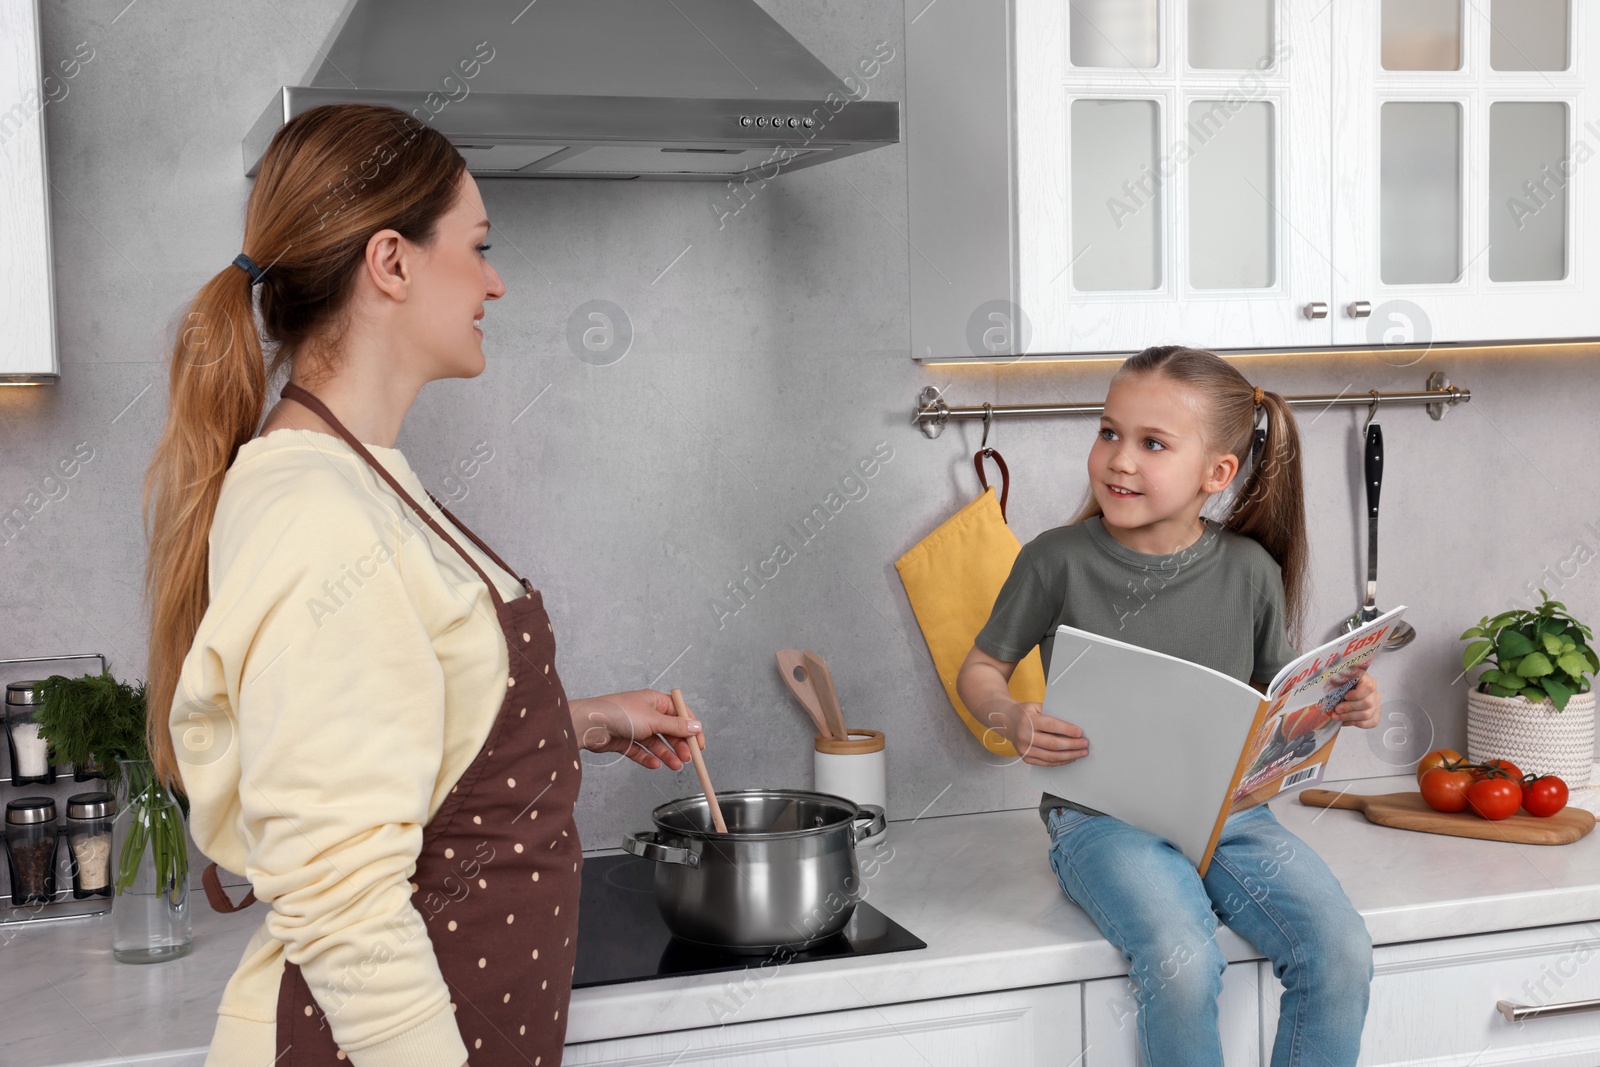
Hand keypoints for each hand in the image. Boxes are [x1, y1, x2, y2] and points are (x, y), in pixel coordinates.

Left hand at [569, 690, 700, 769]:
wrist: (590, 724)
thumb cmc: (620, 713)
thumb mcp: (654, 719)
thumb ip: (676, 726)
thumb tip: (696, 726)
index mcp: (655, 701)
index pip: (680, 713)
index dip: (692, 728)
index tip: (700, 744)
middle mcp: (646, 713)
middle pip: (669, 730)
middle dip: (680, 744)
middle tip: (688, 758)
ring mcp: (635, 728)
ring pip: (656, 743)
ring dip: (667, 754)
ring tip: (676, 766)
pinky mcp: (624, 741)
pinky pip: (641, 751)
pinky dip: (649, 758)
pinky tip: (656, 765)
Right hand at [978, 697, 1088, 765]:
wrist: (1005, 720)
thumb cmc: (1024, 712)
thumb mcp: (1036, 706)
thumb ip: (1052, 714)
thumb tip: (1073, 724)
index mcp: (1028, 720)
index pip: (1051, 726)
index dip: (1067, 730)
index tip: (1080, 733)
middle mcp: (1024, 736)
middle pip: (1053, 744)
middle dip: (1072, 745)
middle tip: (1085, 744)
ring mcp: (1024, 749)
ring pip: (1051, 756)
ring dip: (1069, 756)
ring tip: (1081, 753)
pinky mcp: (1025, 758)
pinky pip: (1045, 762)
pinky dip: (1059, 761)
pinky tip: (1069, 758)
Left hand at [1332, 674, 1380, 728]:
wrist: (1344, 693)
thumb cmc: (1341, 685)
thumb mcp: (1338, 678)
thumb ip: (1337, 679)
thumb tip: (1332, 681)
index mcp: (1366, 681)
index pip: (1368, 687)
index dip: (1357, 694)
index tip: (1345, 696)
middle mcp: (1373, 693)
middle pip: (1368, 703)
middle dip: (1349, 707)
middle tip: (1337, 710)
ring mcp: (1375, 705)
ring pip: (1367, 714)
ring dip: (1349, 717)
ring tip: (1336, 717)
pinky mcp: (1374, 716)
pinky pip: (1369, 723)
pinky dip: (1354, 723)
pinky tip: (1343, 721)